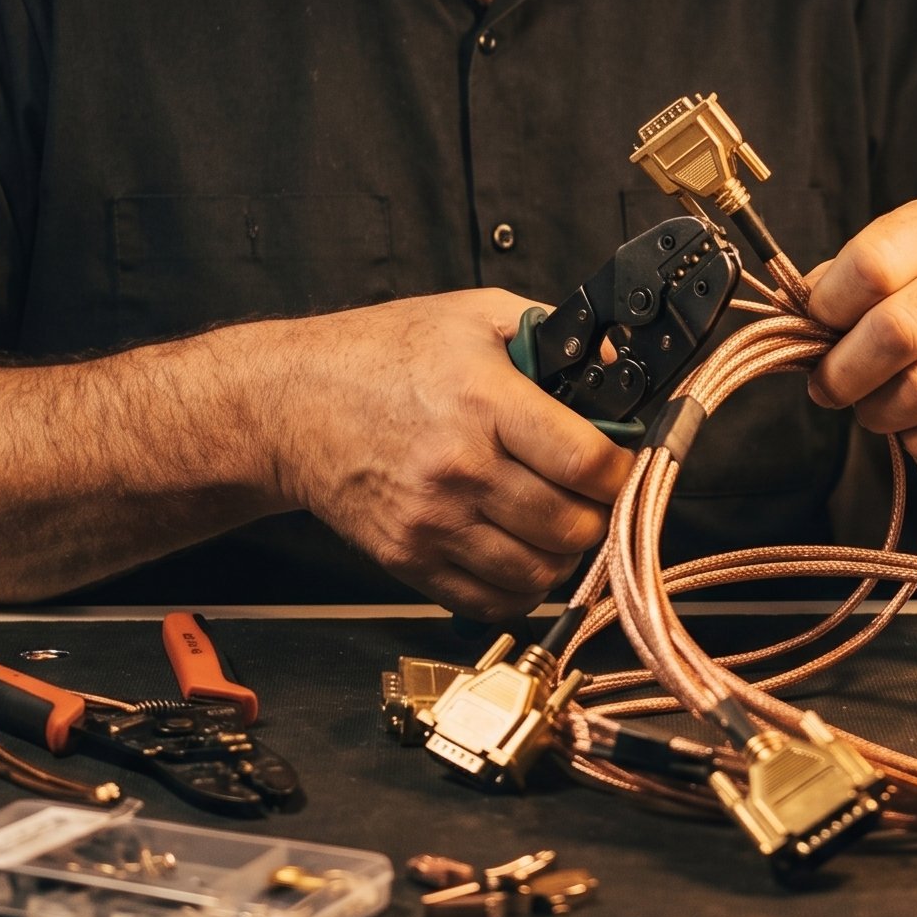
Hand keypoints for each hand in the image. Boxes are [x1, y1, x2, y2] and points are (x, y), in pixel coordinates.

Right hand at [237, 290, 633, 620]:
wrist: (293, 403)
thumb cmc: (382, 355)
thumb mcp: (473, 315)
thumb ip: (549, 331)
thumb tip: (611, 364)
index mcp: (484, 402)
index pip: (585, 462)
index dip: (622, 469)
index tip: (622, 463)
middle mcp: (460, 469)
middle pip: (571, 525)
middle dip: (598, 512)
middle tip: (593, 494)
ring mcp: (432, 522)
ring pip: (538, 573)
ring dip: (564, 554)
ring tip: (558, 521)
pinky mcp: (409, 559)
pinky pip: (491, 600)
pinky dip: (520, 587)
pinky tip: (521, 550)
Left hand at [804, 198, 916, 463]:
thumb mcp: (883, 271)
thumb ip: (835, 289)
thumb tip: (796, 324)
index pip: (870, 266)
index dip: (828, 308)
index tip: (818, 328)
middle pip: (897, 331)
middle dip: (845, 373)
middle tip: (829, 387)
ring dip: (880, 411)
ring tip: (873, 407)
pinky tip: (916, 426)